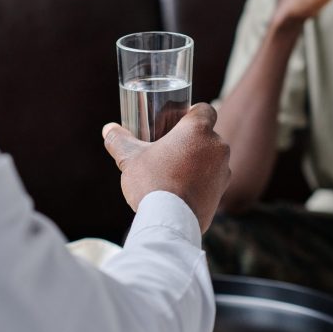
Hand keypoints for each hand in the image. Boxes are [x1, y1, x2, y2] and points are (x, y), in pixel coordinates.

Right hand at [102, 103, 230, 231]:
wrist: (169, 221)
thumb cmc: (152, 182)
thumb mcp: (130, 158)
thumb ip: (119, 140)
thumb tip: (108, 129)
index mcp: (198, 130)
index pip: (204, 109)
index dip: (192, 113)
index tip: (177, 123)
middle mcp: (217, 146)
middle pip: (207, 134)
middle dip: (191, 140)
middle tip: (170, 148)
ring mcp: (223, 170)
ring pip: (211, 157)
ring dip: (198, 160)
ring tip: (175, 171)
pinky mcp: (222, 191)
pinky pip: (213, 178)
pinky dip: (201, 180)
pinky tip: (182, 189)